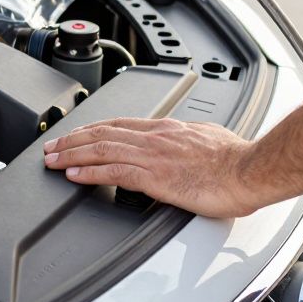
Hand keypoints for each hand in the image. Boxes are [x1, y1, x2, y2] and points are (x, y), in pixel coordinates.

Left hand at [42, 117, 269, 217]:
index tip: (74, 134)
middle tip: (51, 147)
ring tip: (52, 161)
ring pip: (101, 150)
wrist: (251, 169)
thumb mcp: (208, 138)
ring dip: (71, 155)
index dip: (91, 129)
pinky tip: (73, 175)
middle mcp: (155, 137)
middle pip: (102, 133)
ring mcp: (153, 156)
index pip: (118, 124)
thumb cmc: (237, 159)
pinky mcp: (156, 177)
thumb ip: (189, 140)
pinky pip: (113, 172)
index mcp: (167, 129)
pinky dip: (89, 173)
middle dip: (72, 140)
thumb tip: (185, 144)